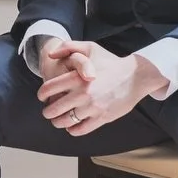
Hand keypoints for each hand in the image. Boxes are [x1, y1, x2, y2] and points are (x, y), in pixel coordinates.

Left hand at [38, 42, 168, 134]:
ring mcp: (93, 107)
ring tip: (57, 120)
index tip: (42, 97)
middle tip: (47, 112)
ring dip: (58, 122)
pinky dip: (73, 130)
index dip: (41, 95)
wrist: (135, 76)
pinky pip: (81, 129)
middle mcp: (83, 94)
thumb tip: (50, 54)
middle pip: (54, 109)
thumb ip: (68, 47)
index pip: (49, 89)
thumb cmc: (111, 62)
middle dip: (47, 112)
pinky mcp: (102, 118)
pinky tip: (71, 126)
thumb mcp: (90, 48)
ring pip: (66, 121)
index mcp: (77, 77)